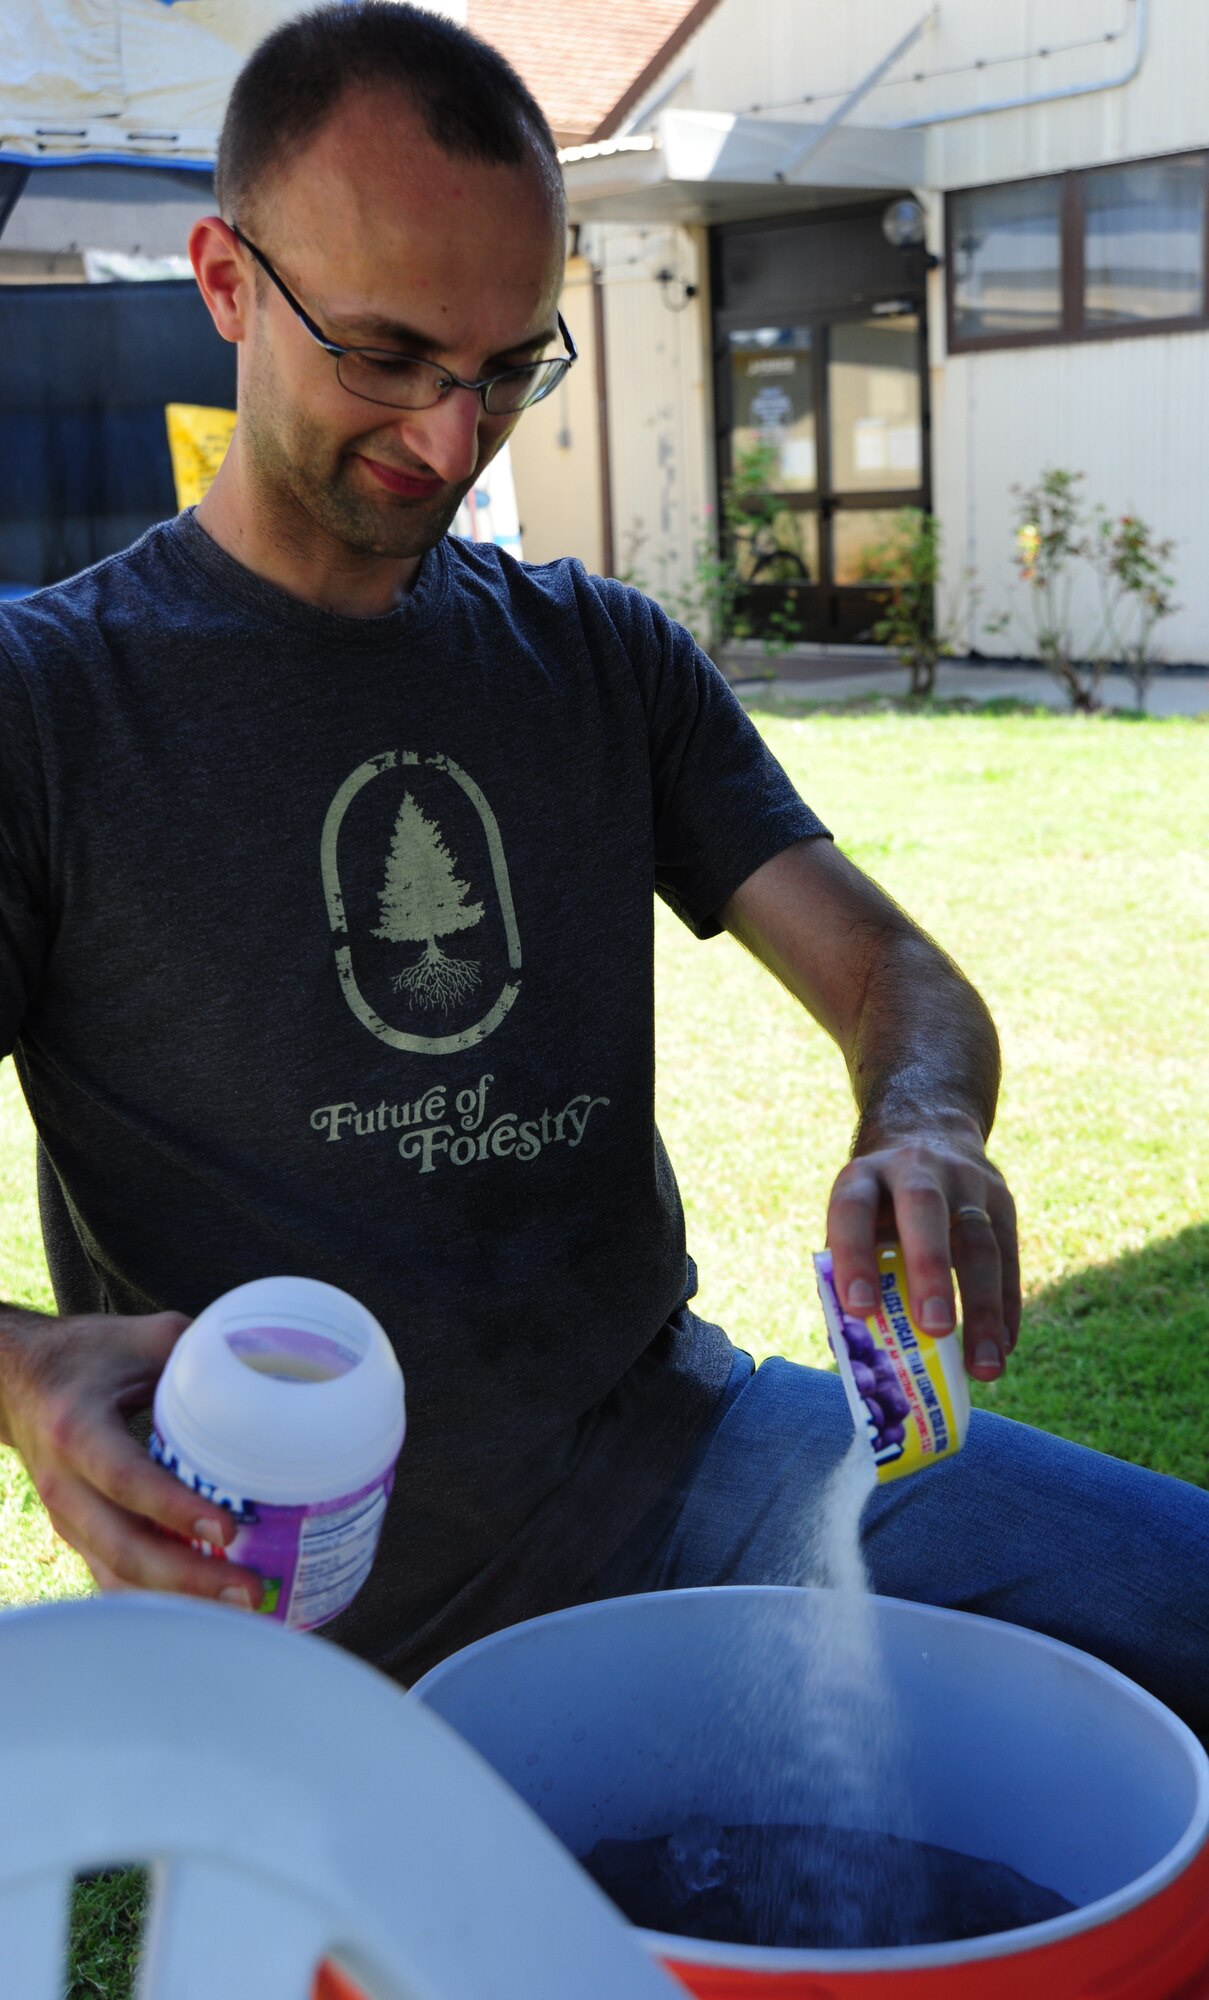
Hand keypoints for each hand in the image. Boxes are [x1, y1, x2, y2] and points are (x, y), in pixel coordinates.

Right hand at [0, 1306, 263, 1607]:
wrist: (15, 1382)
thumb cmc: (84, 1356)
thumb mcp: (141, 1339)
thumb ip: (202, 1350)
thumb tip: (273, 1361)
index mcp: (78, 1429)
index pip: (125, 1479)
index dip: (174, 1509)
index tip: (228, 1531)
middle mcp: (65, 1484)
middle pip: (122, 1547)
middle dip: (188, 1579)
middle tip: (249, 1592)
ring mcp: (67, 1519)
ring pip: (117, 1575)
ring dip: (177, 1600)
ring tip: (241, 1609)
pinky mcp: (78, 1536)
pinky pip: (114, 1578)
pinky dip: (159, 1599)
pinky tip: (208, 1606)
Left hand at [825, 1118, 1020, 1380]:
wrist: (929, 1133)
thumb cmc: (879, 1204)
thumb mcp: (855, 1220)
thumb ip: (849, 1274)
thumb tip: (857, 1351)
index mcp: (864, 1175)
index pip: (853, 1209)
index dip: (853, 1256)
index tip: (858, 1309)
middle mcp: (915, 1169)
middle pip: (925, 1211)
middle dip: (929, 1270)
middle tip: (933, 1328)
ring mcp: (965, 1180)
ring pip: (980, 1241)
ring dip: (983, 1308)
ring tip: (984, 1366)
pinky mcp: (1002, 1199)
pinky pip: (1009, 1256)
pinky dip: (1007, 1306)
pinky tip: (1004, 1347)